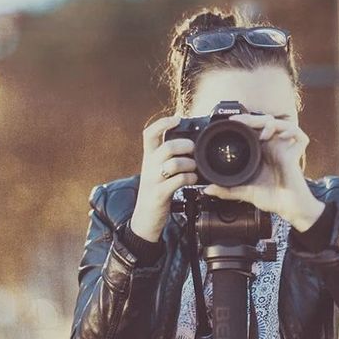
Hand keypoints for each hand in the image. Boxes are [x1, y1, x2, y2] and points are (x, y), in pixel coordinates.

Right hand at [129, 115, 198, 241]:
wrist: (145, 219)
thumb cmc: (156, 192)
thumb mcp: (157, 171)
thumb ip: (168, 158)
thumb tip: (189, 144)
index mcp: (148, 158)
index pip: (150, 133)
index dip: (163, 123)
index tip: (177, 119)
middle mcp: (148, 166)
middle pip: (167, 147)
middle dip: (185, 145)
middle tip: (193, 150)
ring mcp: (153, 181)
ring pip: (173, 163)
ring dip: (189, 164)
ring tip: (194, 168)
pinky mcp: (159, 194)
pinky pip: (177, 181)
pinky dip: (189, 178)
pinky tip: (192, 180)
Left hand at [202, 113, 324, 231]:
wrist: (287, 208)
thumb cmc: (271, 198)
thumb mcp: (244, 192)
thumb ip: (226, 190)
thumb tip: (207, 190)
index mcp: (261, 152)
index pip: (253, 129)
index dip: (245, 122)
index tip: (231, 121)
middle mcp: (273, 147)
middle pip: (265, 122)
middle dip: (253, 118)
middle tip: (240, 121)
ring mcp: (285, 149)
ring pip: (281, 124)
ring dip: (271, 123)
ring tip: (263, 133)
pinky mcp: (296, 154)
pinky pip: (299, 136)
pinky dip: (291, 131)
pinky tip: (281, 137)